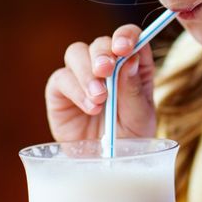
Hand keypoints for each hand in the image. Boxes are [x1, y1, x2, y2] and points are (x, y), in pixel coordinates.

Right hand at [45, 24, 157, 141]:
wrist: (107, 165)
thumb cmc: (130, 138)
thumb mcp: (141, 116)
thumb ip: (135, 89)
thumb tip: (130, 59)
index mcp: (132, 64)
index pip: (129, 35)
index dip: (126, 35)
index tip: (124, 47)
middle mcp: (106, 65)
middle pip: (101, 42)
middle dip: (103, 53)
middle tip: (106, 70)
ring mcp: (81, 76)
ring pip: (76, 52)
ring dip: (86, 71)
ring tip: (99, 97)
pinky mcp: (60, 91)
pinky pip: (61, 78)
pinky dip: (74, 90)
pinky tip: (89, 107)